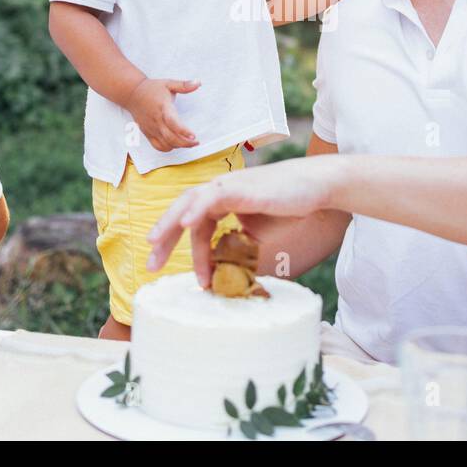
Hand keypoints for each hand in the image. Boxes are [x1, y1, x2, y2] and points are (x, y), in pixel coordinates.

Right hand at [123, 78, 200, 151]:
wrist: (132, 94)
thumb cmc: (152, 88)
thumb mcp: (169, 83)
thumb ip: (184, 85)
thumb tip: (198, 83)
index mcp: (163, 107)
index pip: (173, 122)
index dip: (183, 131)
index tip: (194, 136)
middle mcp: (156, 120)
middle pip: (170, 138)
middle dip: (185, 143)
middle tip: (196, 142)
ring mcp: (151, 128)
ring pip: (165, 144)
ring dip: (178, 146)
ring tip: (189, 143)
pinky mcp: (147, 133)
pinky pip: (158, 146)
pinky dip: (168, 148)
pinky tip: (176, 144)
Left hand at [146, 155, 341, 283]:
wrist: (315, 188)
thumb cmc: (289, 206)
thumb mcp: (258, 233)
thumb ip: (238, 246)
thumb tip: (223, 268)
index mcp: (222, 200)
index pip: (196, 225)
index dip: (191, 253)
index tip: (196, 280)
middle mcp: (220, 190)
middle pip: (182, 210)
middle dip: (164, 237)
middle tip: (150, 263)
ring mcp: (228, 185)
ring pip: (190, 201)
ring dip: (170, 223)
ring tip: (154, 242)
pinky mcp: (239, 186)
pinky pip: (211, 197)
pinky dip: (195, 209)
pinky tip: (185, 224)